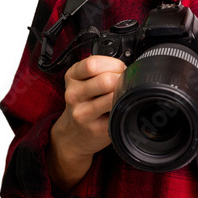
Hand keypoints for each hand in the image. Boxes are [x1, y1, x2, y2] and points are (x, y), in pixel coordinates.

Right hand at [47, 55, 124, 190]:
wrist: (74, 133)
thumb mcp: (84, 80)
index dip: (112, 64)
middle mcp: (73, 94)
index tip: (118, 69)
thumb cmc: (84, 102)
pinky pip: (117, 113)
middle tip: (122, 84)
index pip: (92, 64)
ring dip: (122, 94)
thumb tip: (125, 68)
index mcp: (72, 76)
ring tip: (120, 95)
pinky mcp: (95, 128)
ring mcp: (83, 113)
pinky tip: (117, 108)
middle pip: (105, 80)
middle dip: (121, 79)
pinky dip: (122, 108)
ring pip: (111, 97)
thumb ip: (100, 69)